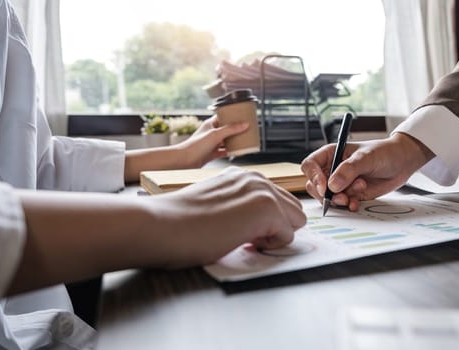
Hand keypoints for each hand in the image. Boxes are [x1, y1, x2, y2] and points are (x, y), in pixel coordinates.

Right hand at [144, 167, 306, 266]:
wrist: (162, 225)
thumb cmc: (181, 223)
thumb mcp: (218, 205)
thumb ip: (240, 207)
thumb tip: (256, 225)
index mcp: (244, 176)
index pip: (279, 201)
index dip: (266, 224)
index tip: (241, 230)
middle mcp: (257, 178)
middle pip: (293, 209)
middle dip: (277, 228)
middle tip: (246, 237)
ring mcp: (263, 191)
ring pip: (296, 220)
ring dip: (275, 235)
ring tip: (243, 238)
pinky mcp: (266, 209)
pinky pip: (288, 236)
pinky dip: (269, 246)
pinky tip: (242, 241)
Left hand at [177, 115, 248, 167]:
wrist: (184, 160)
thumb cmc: (196, 145)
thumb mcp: (215, 135)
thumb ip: (231, 129)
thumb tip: (245, 124)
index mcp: (211, 124)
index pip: (223, 116)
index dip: (233, 115)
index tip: (243, 115)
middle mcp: (211, 133)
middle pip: (227, 129)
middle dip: (237, 129)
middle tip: (247, 128)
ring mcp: (212, 143)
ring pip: (227, 140)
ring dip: (235, 140)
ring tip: (246, 139)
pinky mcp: (212, 153)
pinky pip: (225, 151)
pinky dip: (231, 151)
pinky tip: (238, 151)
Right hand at [301, 132, 434, 210]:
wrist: (402, 163)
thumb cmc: (384, 152)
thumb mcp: (366, 157)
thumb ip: (348, 170)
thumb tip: (332, 185)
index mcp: (331, 154)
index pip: (310, 165)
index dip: (314, 177)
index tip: (325, 187)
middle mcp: (332, 169)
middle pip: (314, 185)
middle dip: (327, 194)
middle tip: (342, 196)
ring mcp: (341, 183)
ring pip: (328, 197)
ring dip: (340, 199)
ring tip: (357, 192)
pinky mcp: (350, 194)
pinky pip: (341, 204)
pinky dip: (348, 205)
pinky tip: (357, 202)